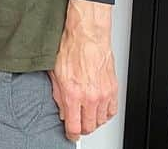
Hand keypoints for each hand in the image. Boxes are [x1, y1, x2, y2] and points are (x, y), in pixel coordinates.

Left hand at [49, 0, 118, 139]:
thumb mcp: (54, 72)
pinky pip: (112, 110)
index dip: (71, 134)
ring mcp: (103, 93)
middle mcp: (90, 96)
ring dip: (93, 120)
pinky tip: (98, 109)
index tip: (70, 134)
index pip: (74, 127)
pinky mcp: (113, 88)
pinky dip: (105, 113)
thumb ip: (57, 94)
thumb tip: (61, 109)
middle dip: (82, 128)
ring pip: (101, 120)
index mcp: (72, 94)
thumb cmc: (70, 47)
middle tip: (77, 124)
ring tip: (86, 115)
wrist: (87, 34)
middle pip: (89, 126)